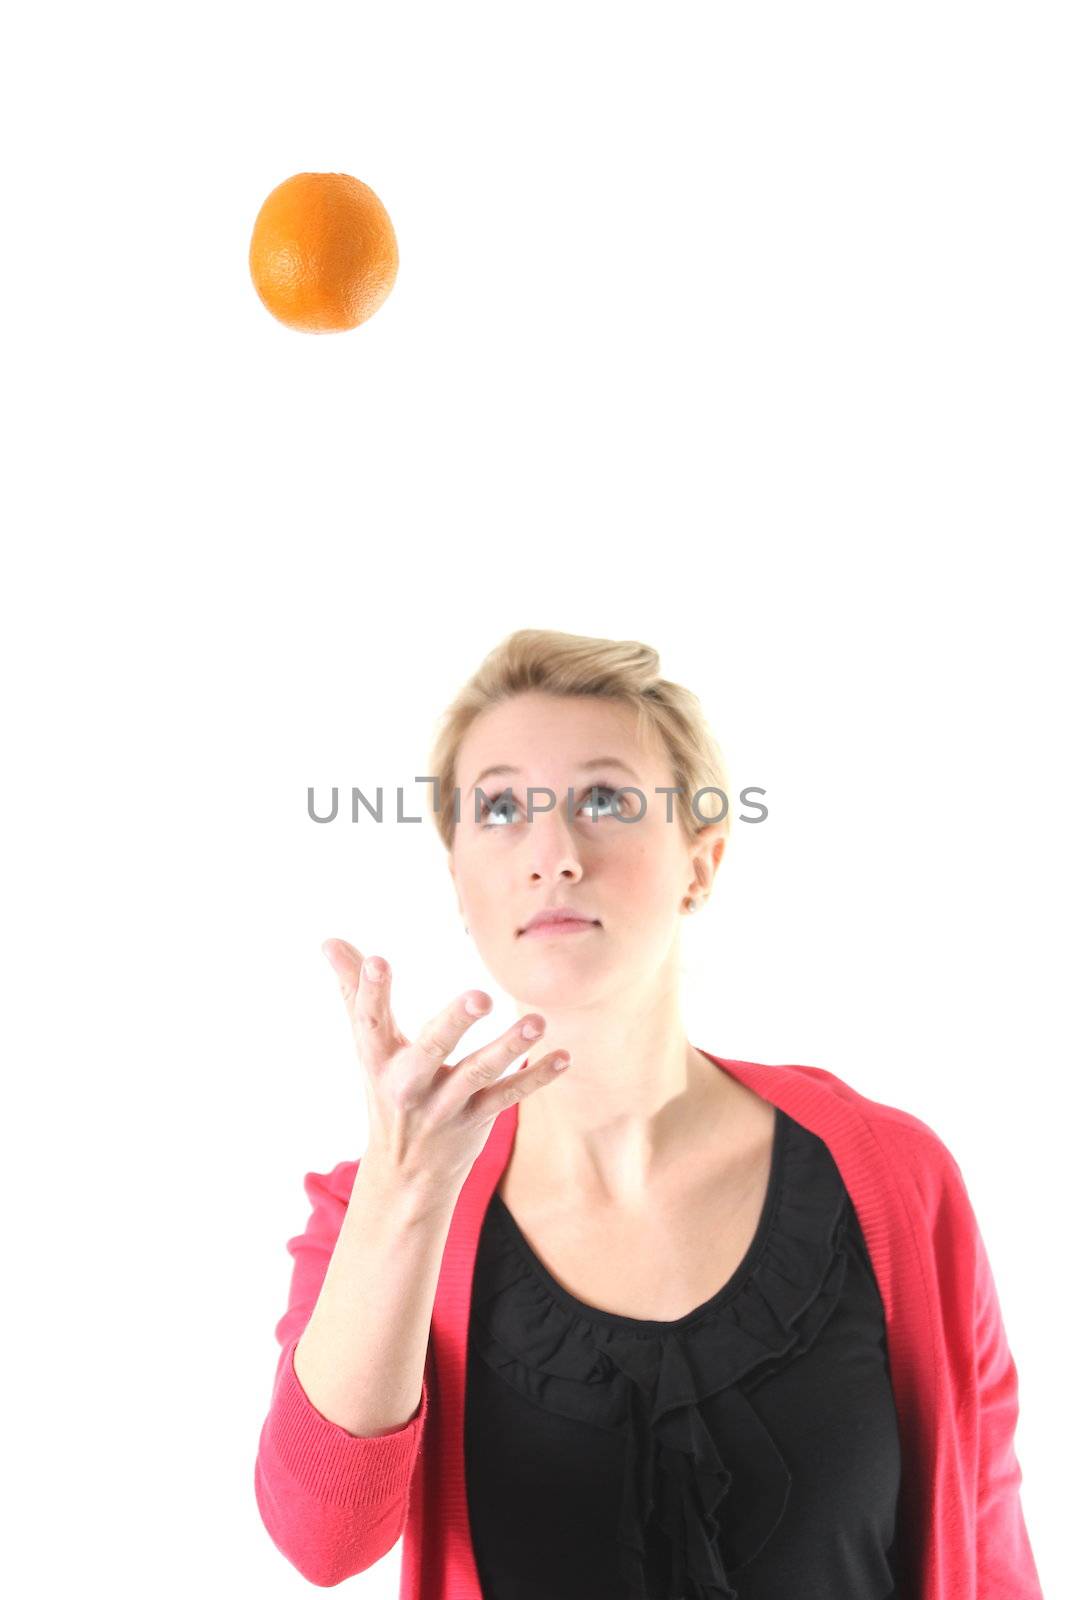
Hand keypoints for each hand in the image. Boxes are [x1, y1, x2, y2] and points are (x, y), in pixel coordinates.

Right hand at [322, 939, 570, 1199]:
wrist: (403, 1175)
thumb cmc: (387, 1089)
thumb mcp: (367, 1046)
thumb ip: (353, 991)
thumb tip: (329, 940)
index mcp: (378, 1060)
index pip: (370, 1021)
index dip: (369, 991)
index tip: (375, 959)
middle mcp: (409, 1085)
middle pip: (431, 1050)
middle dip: (454, 1025)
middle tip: (482, 996)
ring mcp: (444, 1106)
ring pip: (478, 1075)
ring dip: (508, 1048)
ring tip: (536, 1022)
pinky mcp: (476, 1121)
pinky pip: (508, 1097)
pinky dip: (535, 1077)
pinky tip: (563, 1056)